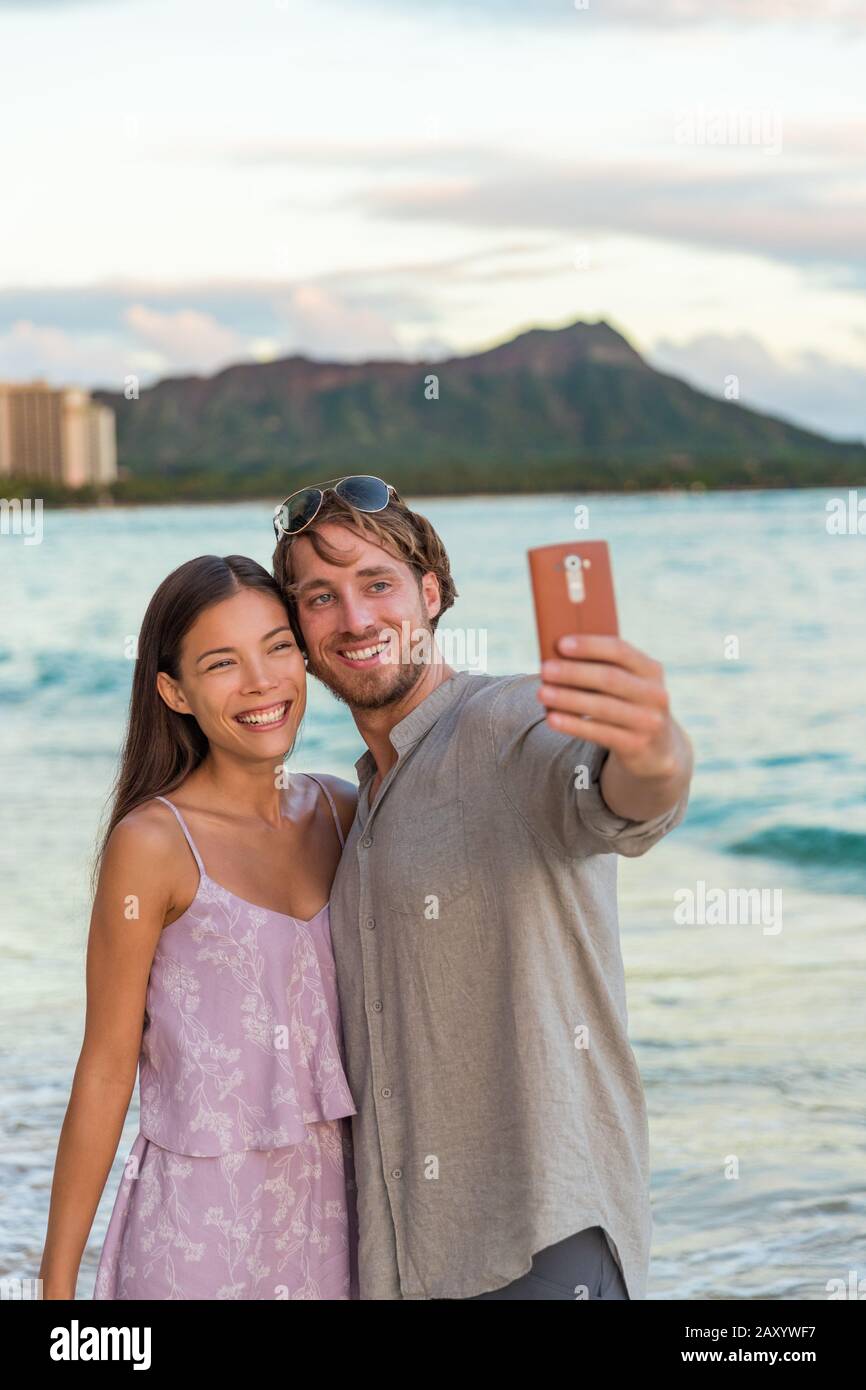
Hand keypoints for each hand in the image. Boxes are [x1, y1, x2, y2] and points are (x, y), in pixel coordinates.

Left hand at [537, 633, 679, 778]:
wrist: (656, 748)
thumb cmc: (627, 704)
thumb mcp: (628, 683)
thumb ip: (603, 667)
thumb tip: (557, 656)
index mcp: (651, 669)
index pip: (620, 650)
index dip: (590, 646)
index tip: (560, 644)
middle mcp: (655, 694)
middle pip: (609, 678)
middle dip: (573, 673)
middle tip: (544, 669)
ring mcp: (649, 721)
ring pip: (602, 707)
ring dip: (568, 699)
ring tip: (542, 693)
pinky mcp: (637, 745)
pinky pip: (600, 733)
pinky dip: (574, 725)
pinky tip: (552, 719)